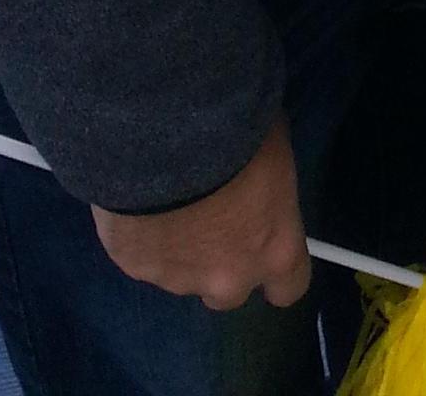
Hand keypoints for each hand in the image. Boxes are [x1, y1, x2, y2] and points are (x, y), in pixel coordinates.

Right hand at [92, 117, 311, 311]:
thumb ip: (270, 186)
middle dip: (222, 264)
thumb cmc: (239, 134)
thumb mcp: (275, 149)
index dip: (277, 267)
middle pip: (230, 292)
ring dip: (180, 248)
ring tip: (169, 201)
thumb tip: (262, 178)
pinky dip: (143, 236)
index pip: (290, 287)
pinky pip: (142, 255)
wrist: (166, 137)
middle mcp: (230, 278)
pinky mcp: (135, 267)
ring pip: (182, 276)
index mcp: (276, 250)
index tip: (267, 243)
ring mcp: (178, 279)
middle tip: (211, 219)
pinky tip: (140, 200)